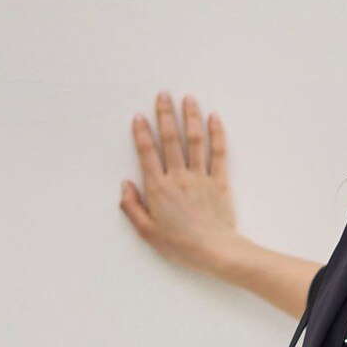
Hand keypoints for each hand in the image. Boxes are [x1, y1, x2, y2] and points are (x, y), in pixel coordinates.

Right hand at [120, 90, 238, 275]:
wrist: (215, 252)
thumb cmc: (181, 246)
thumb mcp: (148, 232)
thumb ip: (132, 208)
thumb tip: (125, 185)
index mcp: (158, 188)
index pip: (147, 153)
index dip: (141, 132)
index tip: (138, 116)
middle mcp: (178, 177)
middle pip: (170, 139)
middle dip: (165, 114)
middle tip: (163, 94)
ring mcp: (200, 178)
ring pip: (194, 140)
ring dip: (190, 117)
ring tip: (188, 98)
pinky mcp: (220, 182)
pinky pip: (218, 153)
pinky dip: (217, 134)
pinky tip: (214, 118)